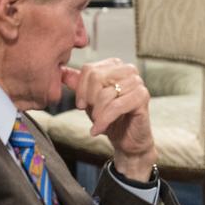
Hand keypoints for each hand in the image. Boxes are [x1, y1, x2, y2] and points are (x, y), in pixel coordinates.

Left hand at [62, 58, 156, 181]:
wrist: (127, 139)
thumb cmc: (110, 117)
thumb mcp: (89, 99)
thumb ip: (78, 84)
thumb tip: (61, 71)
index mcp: (115, 65)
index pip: (89, 69)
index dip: (81, 89)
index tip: (81, 104)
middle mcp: (129, 70)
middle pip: (97, 77)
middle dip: (90, 99)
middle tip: (92, 113)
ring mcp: (138, 82)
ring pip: (106, 93)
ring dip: (98, 113)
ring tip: (97, 122)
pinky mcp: (143, 97)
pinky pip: (116, 106)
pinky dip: (104, 120)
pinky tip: (98, 129)